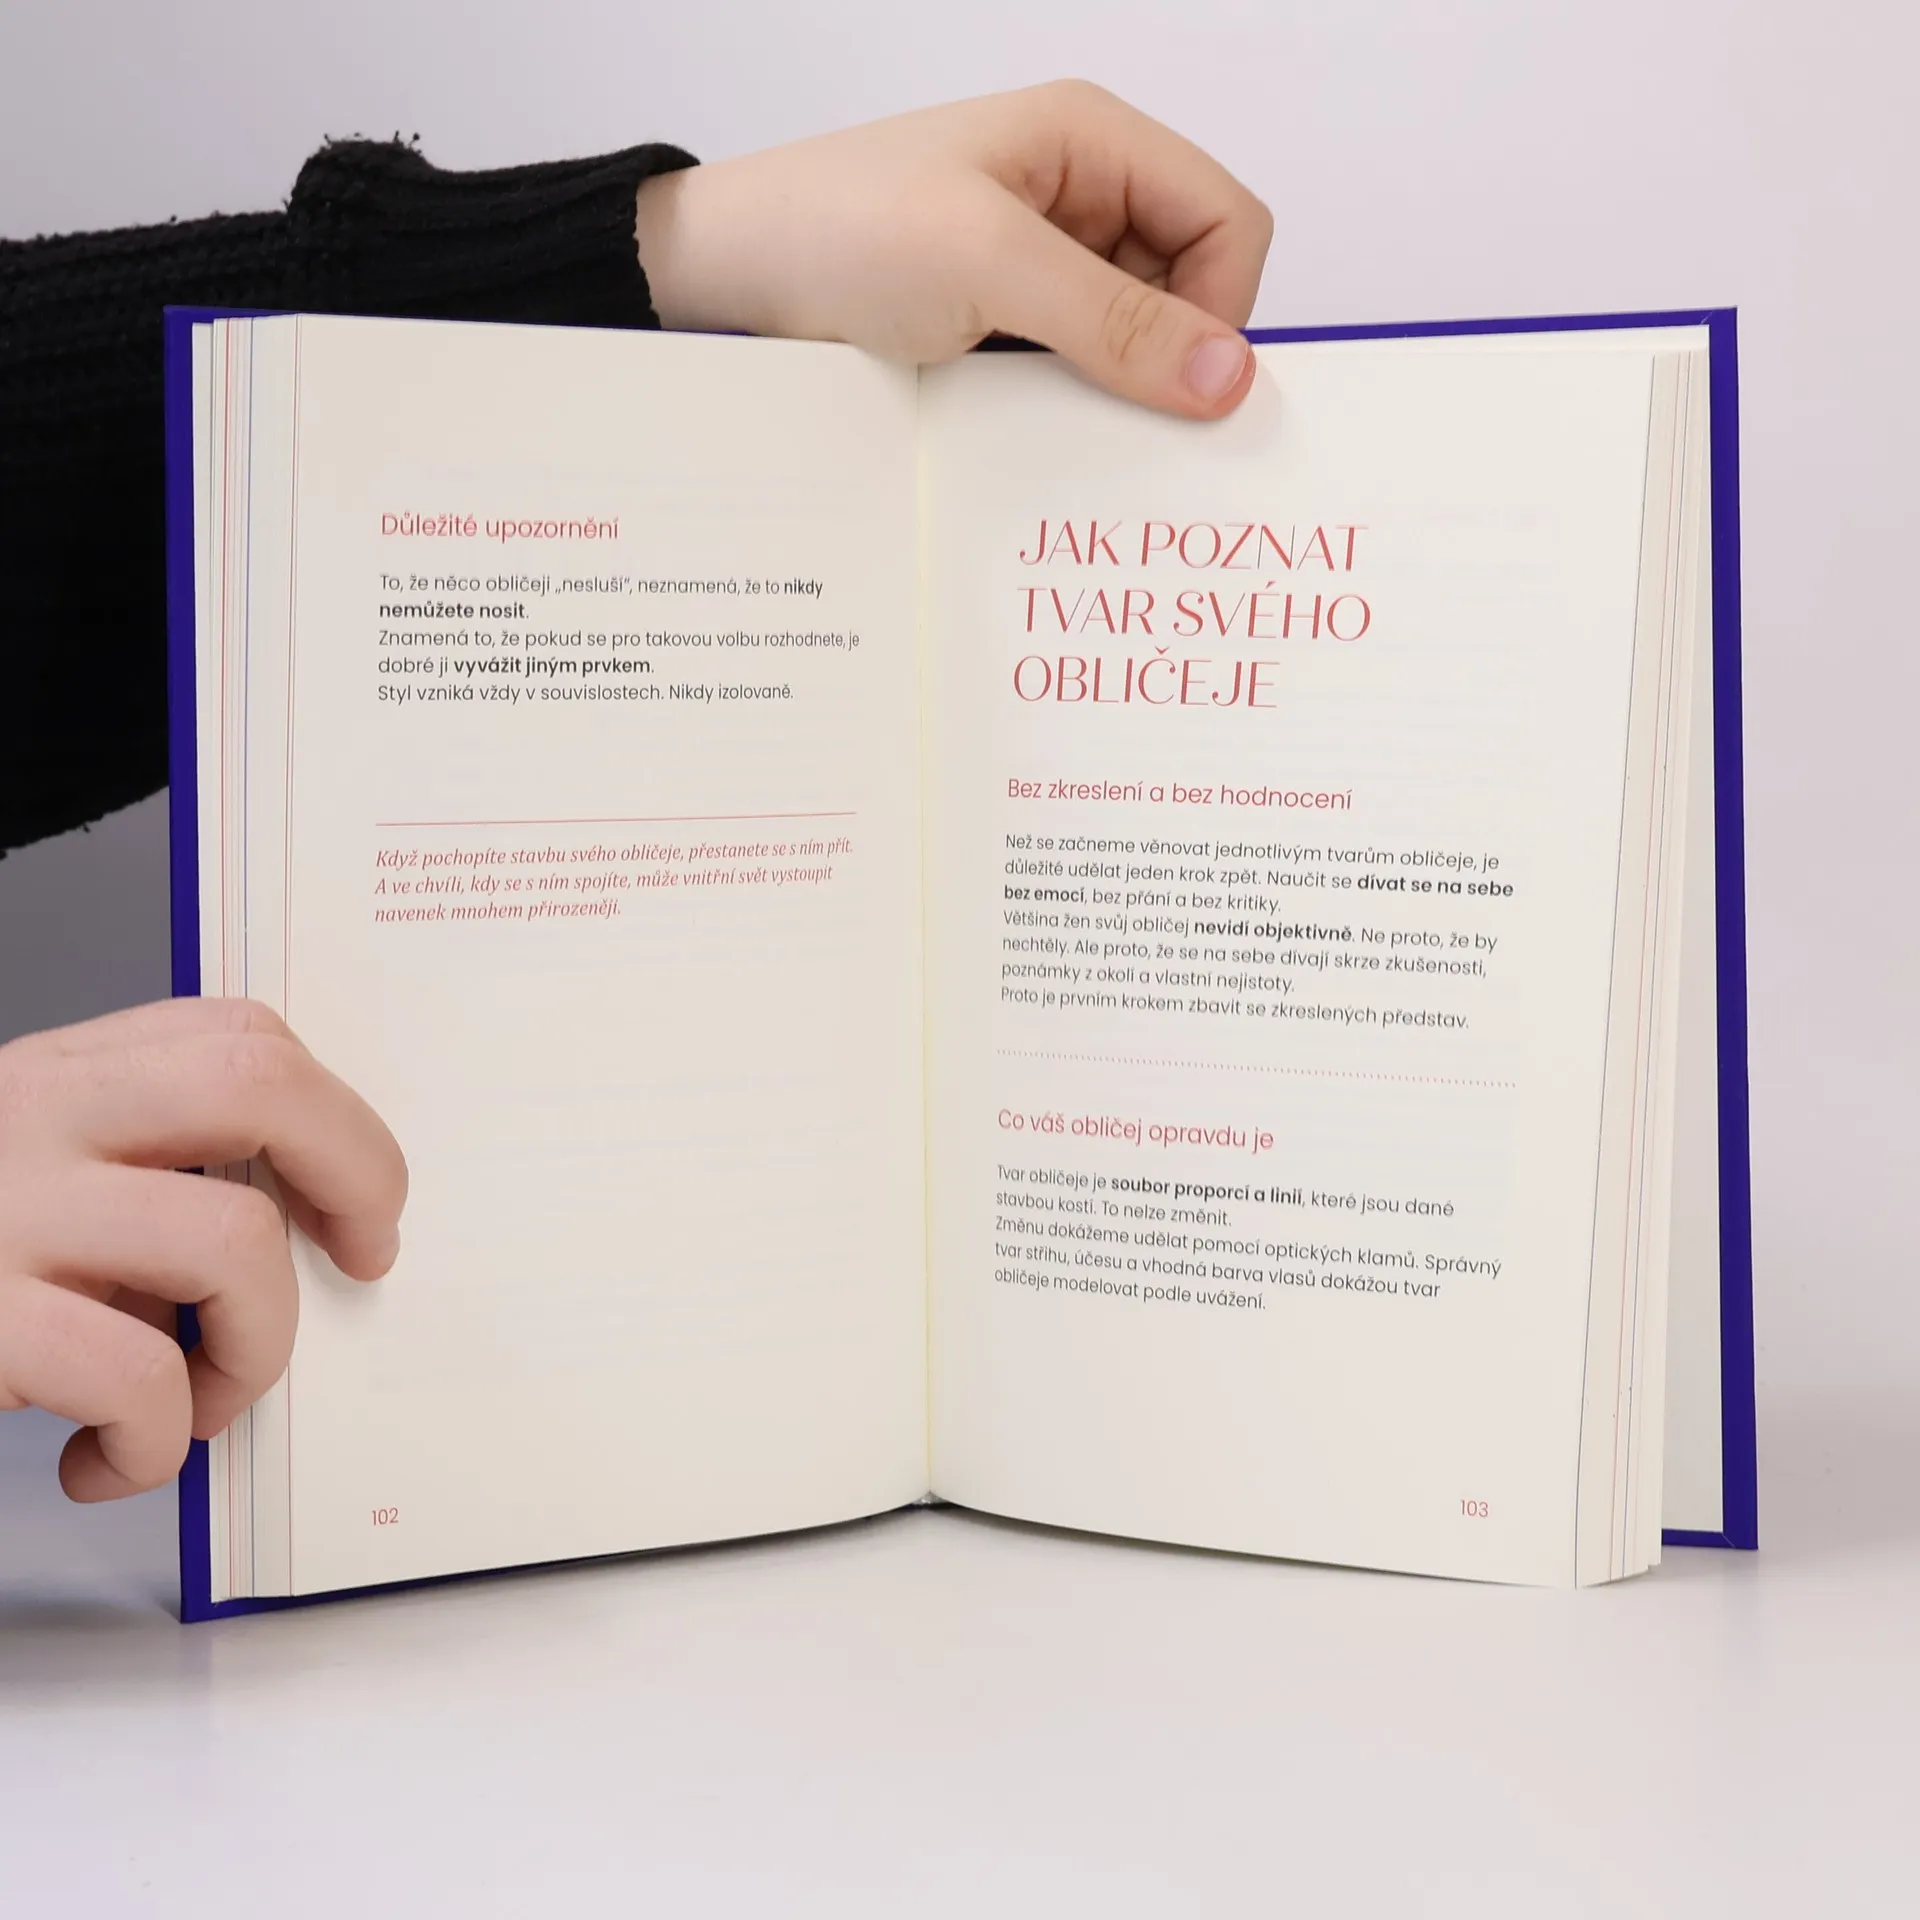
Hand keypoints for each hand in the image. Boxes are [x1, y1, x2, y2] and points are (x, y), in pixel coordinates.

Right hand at [0, 998, 406, 1501]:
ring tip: (197, 1405)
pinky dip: (160, 1441)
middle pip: (262, 1082)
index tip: (361, 1205)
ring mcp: (3, 1215)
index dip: (338, 1115)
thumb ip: (136, 1173)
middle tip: (361, 1260)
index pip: (241, 1033)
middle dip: (359, 1172)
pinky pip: (142, 1375)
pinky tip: (112, 1461)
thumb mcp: (31, 1187)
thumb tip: (303, 1230)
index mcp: (56, 1078)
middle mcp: (30, 1119)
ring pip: (234, 1240)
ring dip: (256, 1351)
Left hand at [635, 81, 1271, 418]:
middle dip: (1169, 361)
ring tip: (1060, 431)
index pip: (1226, 222)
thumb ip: (1113, 318)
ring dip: (1114, 397)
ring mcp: (1038, 272)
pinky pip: (1073, 381)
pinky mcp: (1002, 333)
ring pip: (1132, 348)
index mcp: (1091, 144)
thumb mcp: (987, 263)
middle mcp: (1077, 202)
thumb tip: (1228, 376)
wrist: (720, 283)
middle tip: (1128, 430)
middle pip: (1188, 292)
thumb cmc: (836, 232)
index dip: (1221, 305)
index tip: (1183, 385)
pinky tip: (1035, 442)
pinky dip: (1069, 415)